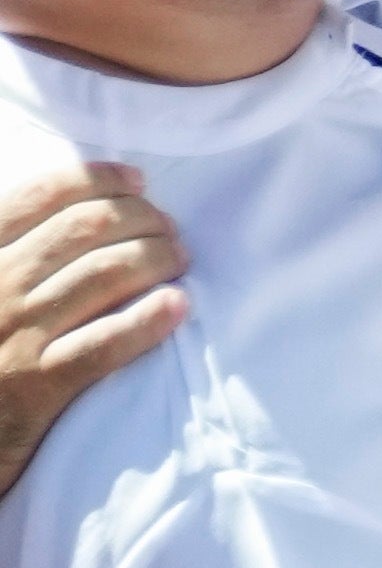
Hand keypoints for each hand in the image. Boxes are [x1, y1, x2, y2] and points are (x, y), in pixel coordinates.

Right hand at [0, 155, 187, 508]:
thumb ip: (9, 251)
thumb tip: (73, 209)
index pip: (39, 198)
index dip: (99, 181)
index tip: (137, 182)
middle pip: (86, 228)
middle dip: (142, 218)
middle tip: (168, 229)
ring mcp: (13, 336)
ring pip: (105, 274)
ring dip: (157, 258)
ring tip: (178, 260)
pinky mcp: (36, 385)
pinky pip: (104, 343)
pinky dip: (147, 320)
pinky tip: (176, 306)